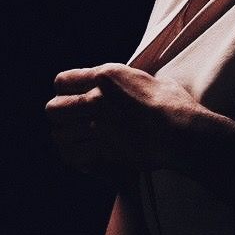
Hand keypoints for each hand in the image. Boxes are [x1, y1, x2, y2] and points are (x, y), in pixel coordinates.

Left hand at [45, 62, 206, 177]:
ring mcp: (97, 129)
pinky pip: (73, 157)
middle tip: (72, 118)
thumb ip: (128, 81)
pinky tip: (86, 154)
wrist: (182, 132)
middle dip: (59, 114)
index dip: (66, 88)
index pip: (62, 81)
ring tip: (78, 138)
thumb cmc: (173, 103)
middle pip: (52, 109)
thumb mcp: (149, 79)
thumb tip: (127, 84)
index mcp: (106, 77)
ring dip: (66, 137)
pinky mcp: (102, 152)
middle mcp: (96, 101)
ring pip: (59, 136)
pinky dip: (77, 157)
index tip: (74, 94)